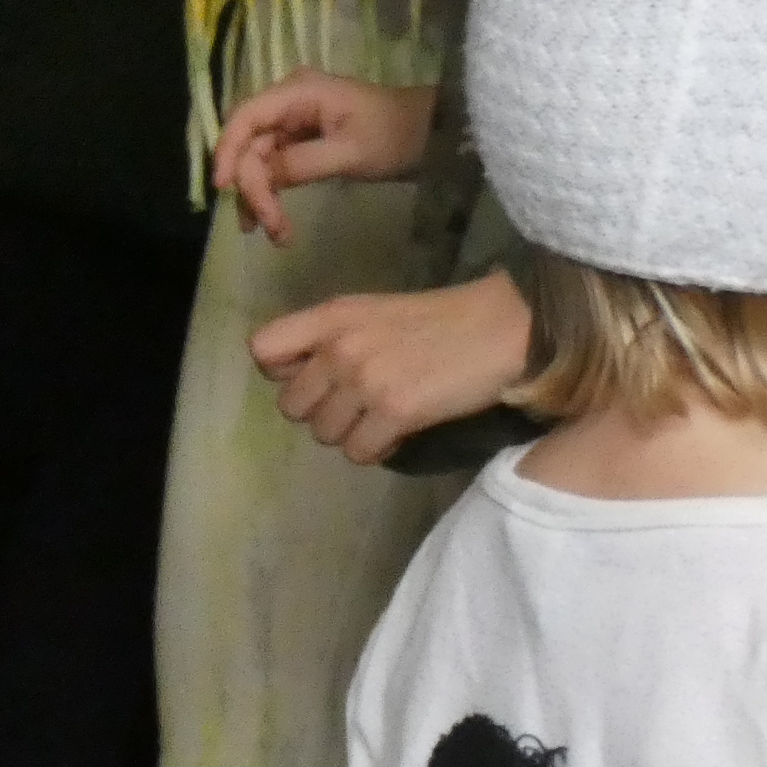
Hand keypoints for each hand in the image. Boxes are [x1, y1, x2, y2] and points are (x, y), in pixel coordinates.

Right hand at [212, 74, 437, 243]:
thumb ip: (299, 164)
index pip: (245, 118)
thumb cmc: (393, 136)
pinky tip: (277, 224)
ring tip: (276, 233)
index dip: (227, 152)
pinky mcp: (298, 141)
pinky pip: (271, 168)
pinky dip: (270, 196)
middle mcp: (288, 101)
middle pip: (247, 145)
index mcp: (298, 92)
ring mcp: (292, 122)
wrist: (429, 135)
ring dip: (259, 198)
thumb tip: (258, 179)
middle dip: (251, 187)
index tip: (224, 191)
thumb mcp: (348, 152)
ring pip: (256, 162)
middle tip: (266, 227)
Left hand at [249, 270, 533, 464]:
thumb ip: (329, 339)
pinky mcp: (394, 411)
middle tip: (357, 402)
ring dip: (350, 433)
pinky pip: (357, 453)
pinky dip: (376, 448)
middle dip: (322, 411)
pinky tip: (399, 429)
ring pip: (323, 435)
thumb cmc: (439, 322)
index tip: (310, 377)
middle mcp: (341, 348)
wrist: (503, 327)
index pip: (263, 350)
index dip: (280, 373)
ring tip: (382, 413)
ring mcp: (366, 381)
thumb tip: (292, 378)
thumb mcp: (373, 314)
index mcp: (332, 317)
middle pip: (292, 407)